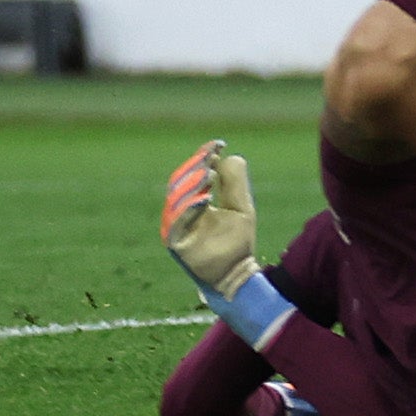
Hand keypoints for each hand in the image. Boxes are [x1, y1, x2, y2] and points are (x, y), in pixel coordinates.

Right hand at [160, 139, 259, 298]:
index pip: (192, 174)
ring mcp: (176, 227)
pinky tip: (204, 198)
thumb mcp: (240, 206)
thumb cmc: (236, 240)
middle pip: (180, 182)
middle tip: (212, 155)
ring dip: (191, 184)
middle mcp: (181, 212)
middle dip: (195, 166)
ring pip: (176, 199)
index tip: (218, 144)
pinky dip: (188, 209)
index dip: (202, 157)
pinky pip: (176, 223)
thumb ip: (234, 183)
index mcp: (194, 201)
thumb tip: (228, 155)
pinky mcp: (175, 243)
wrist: (237, 271)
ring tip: (209, 173)